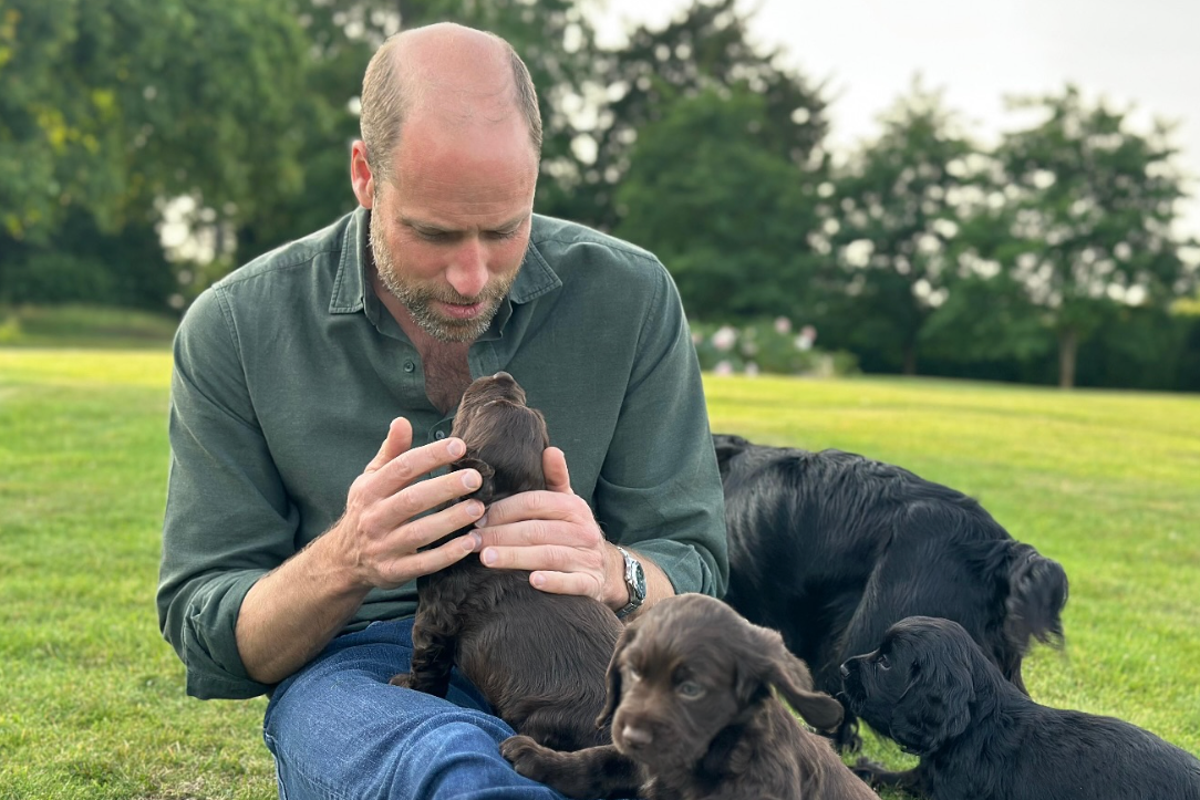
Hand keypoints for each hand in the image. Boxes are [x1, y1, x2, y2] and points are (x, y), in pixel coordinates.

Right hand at [327, 417, 487, 589]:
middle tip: (476, 477)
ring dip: (451, 521)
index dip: (431, 456)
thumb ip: (390, 453)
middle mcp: (374, 518)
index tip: (459, 446)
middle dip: (445, 487)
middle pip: (412, 500)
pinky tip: (471, 543)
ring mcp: (383, 547)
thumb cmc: (367, 510)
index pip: (402, 468)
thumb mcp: (370, 480)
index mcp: (370, 490)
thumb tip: (402, 420)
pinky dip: (448, 554)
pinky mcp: (394, 572)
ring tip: (479, 508)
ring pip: (420, 533)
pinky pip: (424, 563)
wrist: (343, 560)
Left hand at [473, 447, 624, 606]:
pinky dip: (553, 582)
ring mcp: (588, 558)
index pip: (534, 503)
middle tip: (472, 541)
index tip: (478, 518)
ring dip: (516, 557)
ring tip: (487, 559)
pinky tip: (533, 582)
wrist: (606, 571)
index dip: (504, 510)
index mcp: (574, 507)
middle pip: (537, 530)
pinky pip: (572, 583)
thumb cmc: (573, 533)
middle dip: (501, 535)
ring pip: (549, 556)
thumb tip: (550, 449)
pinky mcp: (590, 584)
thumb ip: (556, 478)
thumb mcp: (568, 504)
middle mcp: (583, 531)